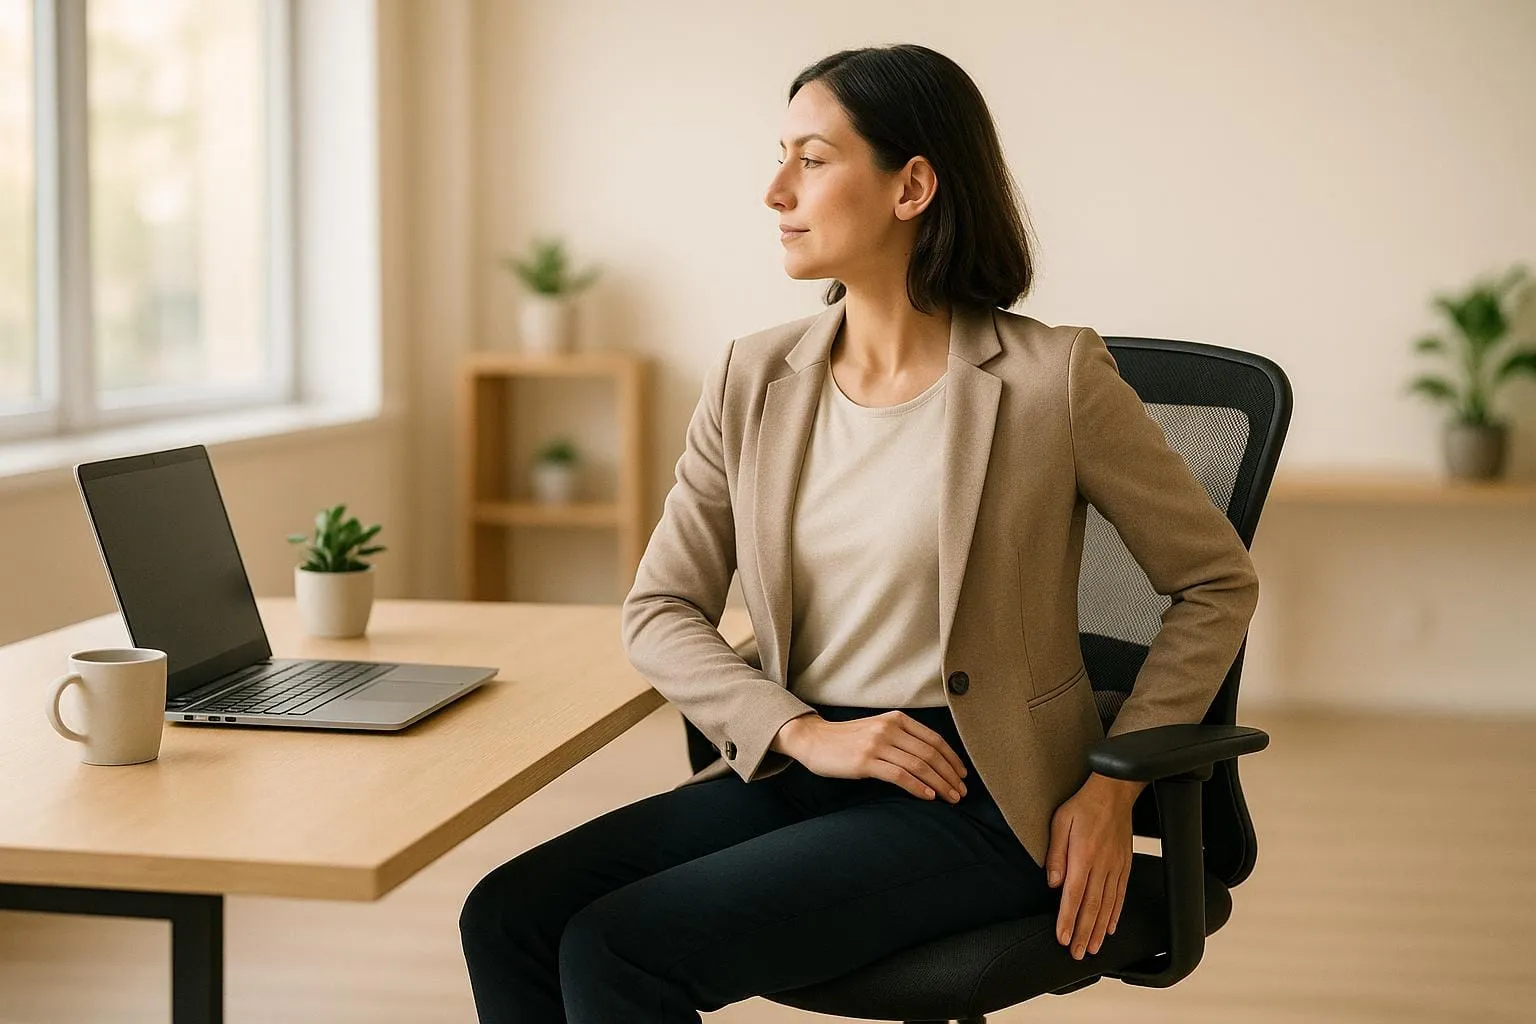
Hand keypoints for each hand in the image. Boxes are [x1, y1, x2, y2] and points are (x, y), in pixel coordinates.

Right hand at [771, 711, 968, 802]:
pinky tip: (928, 797)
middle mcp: (889, 728)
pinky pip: (900, 776)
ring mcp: (877, 744)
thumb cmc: (848, 740)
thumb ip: (903, 739)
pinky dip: (918, 787)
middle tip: (961, 792)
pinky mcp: (866, 761)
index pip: (935, 739)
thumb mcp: (879, 730)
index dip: (952, 759)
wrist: (814, 740)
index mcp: (897, 719)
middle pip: (930, 754)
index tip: (962, 775)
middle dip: (950, 775)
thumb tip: (933, 762)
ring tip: (950, 798)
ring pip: (919, 765)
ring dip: (939, 784)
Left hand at [1045, 773, 1144, 959]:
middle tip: (1076, 954)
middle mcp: (1102, 865)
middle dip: (1082, 933)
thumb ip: (1055, 854)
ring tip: (1091, 948)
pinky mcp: (1124, 865)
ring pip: (1107, 905)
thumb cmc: (1084, 805)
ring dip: (1098, 930)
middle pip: (1092, 907)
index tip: (1062, 938)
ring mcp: (1116, 867)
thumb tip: (1052, 883)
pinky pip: (1120, 894)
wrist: (1115, 791)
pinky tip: (1109, 927)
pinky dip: (1115, 914)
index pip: (1074, 895)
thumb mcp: (1060, 822)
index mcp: (1083, 856)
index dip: (1067, 919)